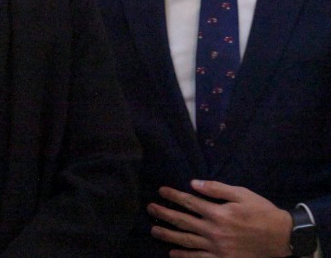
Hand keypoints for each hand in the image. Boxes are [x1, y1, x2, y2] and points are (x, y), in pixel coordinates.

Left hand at [147, 180, 293, 257]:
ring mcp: (217, 247)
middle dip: (164, 214)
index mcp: (219, 212)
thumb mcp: (242, 194)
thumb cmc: (263, 212)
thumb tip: (193, 183)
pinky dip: (184, 256)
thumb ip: (216, 189)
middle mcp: (214, 230)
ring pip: (186, 241)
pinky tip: (172, 253)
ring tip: (153, 230)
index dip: (173, 196)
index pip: (189, 202)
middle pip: (183, 221)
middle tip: (150, 209)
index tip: (161, 191)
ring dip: (168, 235)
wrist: (283, 238)